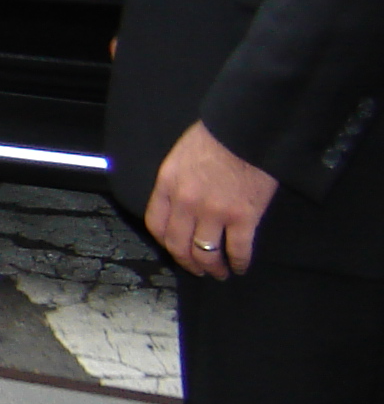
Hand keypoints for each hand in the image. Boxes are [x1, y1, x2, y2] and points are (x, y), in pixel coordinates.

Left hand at [146, 120, 278, 277]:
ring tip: (219, 273)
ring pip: (205, 253)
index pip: (156, 224)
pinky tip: (240, 266)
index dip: (165, 242)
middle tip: (197, 270)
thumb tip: (178, 202)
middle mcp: (186, 203)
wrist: (247, 129)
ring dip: (212, 268)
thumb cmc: (216, 137)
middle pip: (179, 245)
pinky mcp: (243, 217)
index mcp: (167, 185)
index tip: (174, 249)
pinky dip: (239, 262)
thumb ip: (176, 181)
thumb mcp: (180, 156)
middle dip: (187, 263)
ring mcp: (214, 212)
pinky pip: (238, 249)